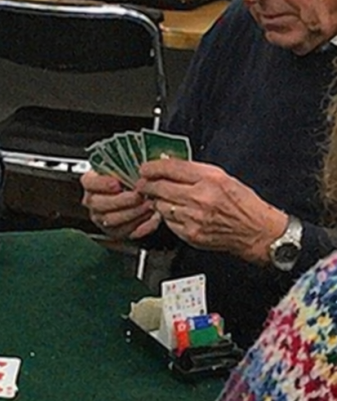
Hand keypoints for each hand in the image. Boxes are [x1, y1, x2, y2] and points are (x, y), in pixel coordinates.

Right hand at [81, 169, 158, 239]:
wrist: (134, 197)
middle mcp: (94, 202)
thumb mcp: (127, 168)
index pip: (89, 183)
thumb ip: (129, 165)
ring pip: (112, 219)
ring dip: (133, 213)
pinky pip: (126, 232)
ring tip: (149, 205)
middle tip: (138, 196)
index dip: (101, 183)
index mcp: (92, 184)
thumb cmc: (130, 180)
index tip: (116, 183)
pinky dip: (141, 226)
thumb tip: (147, 161)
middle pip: (99, 204)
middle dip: (121, 200)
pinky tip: (152, 219)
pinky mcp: (116, 232)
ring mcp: (103, 218)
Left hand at [136, 158, 287, 264]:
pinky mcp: (191, 234)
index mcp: (211, 180)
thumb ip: (195, 171)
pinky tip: (176, 213)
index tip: (146, 168)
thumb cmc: (243, 204)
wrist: (257, 232)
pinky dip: (168, 216)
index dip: (153, 167)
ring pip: (161, 206)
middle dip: (148, 185)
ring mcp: (194, 218)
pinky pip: (168, 222)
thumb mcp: (223, 178)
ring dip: (158, 201)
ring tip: (164, 199)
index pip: (172, 168)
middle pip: (160, 188)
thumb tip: (169, 165)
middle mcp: (201, 198)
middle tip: (144, 184)